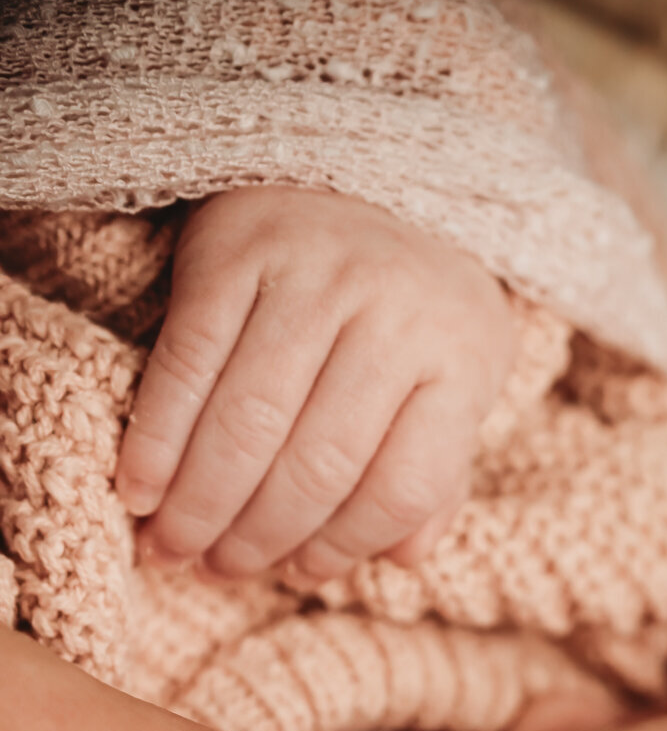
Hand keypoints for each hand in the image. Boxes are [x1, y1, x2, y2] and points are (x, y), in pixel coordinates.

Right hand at [115, 186, 513, 583]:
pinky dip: (157, 437)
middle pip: (316, 464)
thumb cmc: (416, 300)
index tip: (302, 572)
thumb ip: (439, 471)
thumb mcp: (459, 376)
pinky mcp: (236, 246)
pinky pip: (188, 362)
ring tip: (175, 548)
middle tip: (220, 572)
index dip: (346, 546)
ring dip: (202, 502)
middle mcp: (392, 313)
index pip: (403, 487)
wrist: (374, 157)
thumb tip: (405, 559)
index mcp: (462, 356)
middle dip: (259, 537)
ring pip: (248, 422)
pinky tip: (140, 488)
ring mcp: (313, 275)